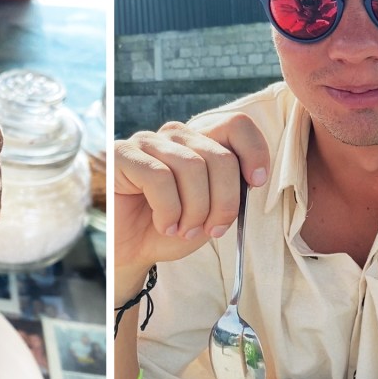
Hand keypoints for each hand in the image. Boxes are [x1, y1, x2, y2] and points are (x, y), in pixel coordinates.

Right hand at [114, 113, 269, 291]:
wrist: (132, 253)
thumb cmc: (171, 231)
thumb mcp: (212, 213)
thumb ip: (231, 190)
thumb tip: (250, 178)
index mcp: (199, 142)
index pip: (236, 124)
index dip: (254, 152)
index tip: (256, 183)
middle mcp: (175, 135)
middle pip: (220, 155)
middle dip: (224, 201)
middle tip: (213, 230)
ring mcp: (146, 141)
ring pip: (192, 166)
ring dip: (195, 210)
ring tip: (184, 230)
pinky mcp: (121, 155)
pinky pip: (159, 177)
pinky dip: (168, 210)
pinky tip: (164, 225)